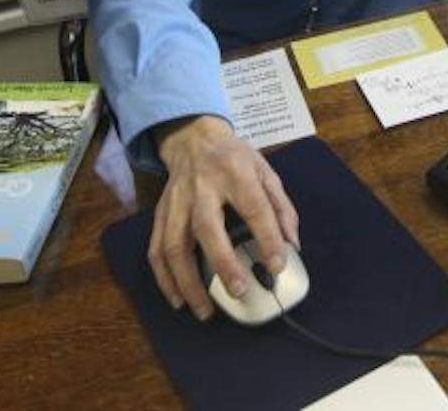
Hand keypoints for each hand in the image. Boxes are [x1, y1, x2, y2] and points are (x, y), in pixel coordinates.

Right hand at [149, 116, 298, 320]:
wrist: (193, 138)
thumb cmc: (234, 158)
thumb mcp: (265, 171)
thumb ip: (281, 207)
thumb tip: (291, 245)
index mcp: (235, 172)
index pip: (253, 207)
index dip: (267, 238)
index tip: (276, 266)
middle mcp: (202, 187)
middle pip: (207, 228)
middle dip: (222, 263)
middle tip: (238, 291)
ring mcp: (176, 202)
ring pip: (174, 245)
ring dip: (187, 282)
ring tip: (204, 310)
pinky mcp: (160, 214)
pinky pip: (156, 249)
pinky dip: (164, 278)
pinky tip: (177, 299)